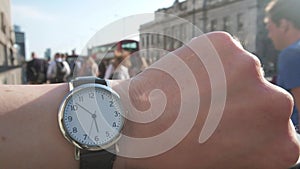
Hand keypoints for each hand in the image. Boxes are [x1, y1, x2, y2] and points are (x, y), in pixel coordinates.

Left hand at [112, 32, 299, 168]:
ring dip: (226, 83)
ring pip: (243, 74)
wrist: (131, 127)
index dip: (252, 131)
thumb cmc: (173, 156)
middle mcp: (275, 104)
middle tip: (213, 113)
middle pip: (265, 101)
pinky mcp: (223, 44)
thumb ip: (249, 152)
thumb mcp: (222, 168)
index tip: (234, 131)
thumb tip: (249, 137)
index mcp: (282, 144)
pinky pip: (223, 53)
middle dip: (242, 106)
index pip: (279, 133)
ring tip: (196, 96)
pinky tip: (189, 78)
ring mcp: (250, 68)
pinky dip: (210, 63)